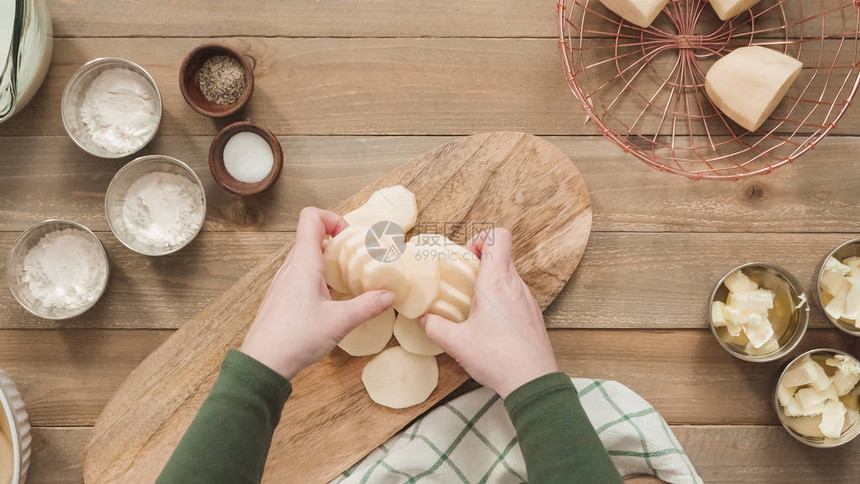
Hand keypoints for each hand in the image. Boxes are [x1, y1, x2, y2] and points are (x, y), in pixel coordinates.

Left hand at [241, 207, 394, 379]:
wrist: (263, 364)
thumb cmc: (295, 339)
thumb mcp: (340, 322)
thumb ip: (368, 306)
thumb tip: (389, 295)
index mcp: (303, 263)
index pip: (311, 217)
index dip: (332, 218)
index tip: (349, 238)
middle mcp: (290, 267)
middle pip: (311, 236)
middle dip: (336, 241)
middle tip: (355, 260)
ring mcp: (283, 282)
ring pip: (306, 256)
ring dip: (327, 260)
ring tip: (346, 280)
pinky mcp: (281, 297)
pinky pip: (300, 275)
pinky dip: (318, 277)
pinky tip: (330, 300)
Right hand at [419, 228, 558, 397]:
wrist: (532, 382)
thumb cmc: (497, 358)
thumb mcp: (456, 343)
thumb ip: (434, 326)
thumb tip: (422, 318)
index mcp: (497, 282)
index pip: (498, 237)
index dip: (480, 239)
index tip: (466, 257)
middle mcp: (516, 285)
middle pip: (501, 255)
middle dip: (479, 262)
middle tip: (462, 282)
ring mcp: (528, 300)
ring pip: (509, 276)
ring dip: (491, 282)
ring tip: (473, 305)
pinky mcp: (533, 315)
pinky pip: (516, 295)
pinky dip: (501, 299)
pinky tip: (490, 324)